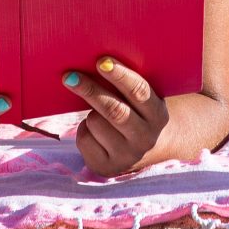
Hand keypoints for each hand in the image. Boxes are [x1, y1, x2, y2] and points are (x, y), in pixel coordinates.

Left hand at [66, 55, 170, 177]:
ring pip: (95, 123)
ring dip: (90, 113)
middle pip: (114, 110)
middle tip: (70, 75)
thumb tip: (96, 63)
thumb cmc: (137, 112)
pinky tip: (96, 132)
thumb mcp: (141, 101)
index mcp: (157, 115)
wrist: (146, 150)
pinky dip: (84, 130)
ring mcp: (127, 155)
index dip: (120, 75)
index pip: (139, 92)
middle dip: (90, 90)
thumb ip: (127, 85)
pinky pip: (84, 139)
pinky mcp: (107, 167)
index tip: (101, 61)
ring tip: (99, 114)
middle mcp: (145, 138)